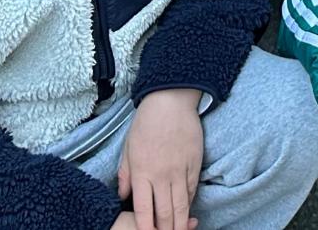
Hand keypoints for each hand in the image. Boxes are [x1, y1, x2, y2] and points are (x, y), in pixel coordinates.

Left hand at [118, 89, 203, 229]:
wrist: (171, 101)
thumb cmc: (146, 123)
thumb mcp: (128, 147)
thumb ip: (125, 174)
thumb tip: (123, 196)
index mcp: (141, 172)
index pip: (143, 210)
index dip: (146, 228)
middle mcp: (161, 175)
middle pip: (165, 213)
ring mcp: (179, 171)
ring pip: (181, 206)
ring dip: (180, 224)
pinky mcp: (194, 164)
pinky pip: (191, 191)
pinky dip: (188, 204)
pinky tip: (187, 212)